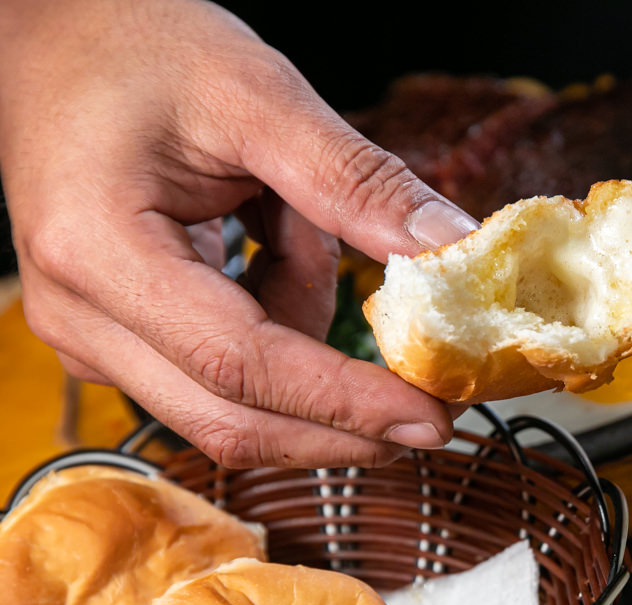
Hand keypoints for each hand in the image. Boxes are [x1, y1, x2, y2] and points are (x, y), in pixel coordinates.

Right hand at [0, 0, 478, 466]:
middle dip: (343, 422)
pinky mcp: (118, 336)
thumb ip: (356, 181)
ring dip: (307, 336)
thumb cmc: (139, 45)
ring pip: (235, 399)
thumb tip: (450, 250)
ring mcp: (92, 334)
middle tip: (435, 412)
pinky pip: (224, 370)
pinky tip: (270, 243)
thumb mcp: (260, 95)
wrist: (64, 33)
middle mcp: (80, 314)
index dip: (346, 402)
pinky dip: (280, 321)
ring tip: (295, 224)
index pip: (241, 366)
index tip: (432, 418)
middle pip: (231, 417)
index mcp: (98, 252)